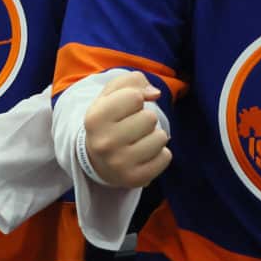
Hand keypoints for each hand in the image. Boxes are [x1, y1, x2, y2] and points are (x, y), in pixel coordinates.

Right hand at [83, 72, 170, 188]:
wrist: (97, 159)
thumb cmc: (109, 119)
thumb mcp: (111, 94)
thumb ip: (132, 81)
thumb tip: (155, 94)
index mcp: (95, 118)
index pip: (135, 97)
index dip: (136, 99)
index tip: (126, 108)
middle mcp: (104, 143)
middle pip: (150, 118)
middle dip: (146, 118)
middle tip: (133, 127)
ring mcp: (119, 164)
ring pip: (161, 138)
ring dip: (155, 136)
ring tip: (139, 140)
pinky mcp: (135, 179)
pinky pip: (166, 157)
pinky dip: (160, 153)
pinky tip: (145, 154)